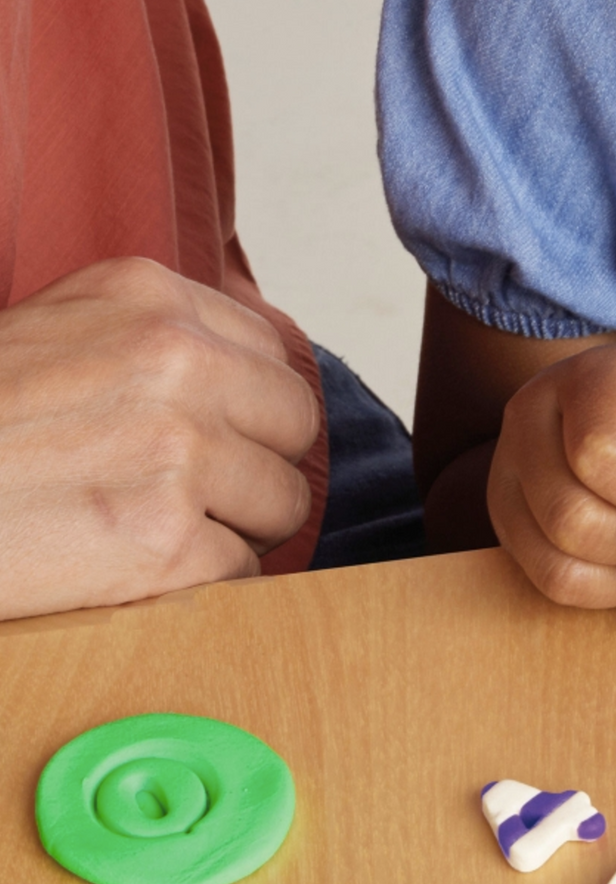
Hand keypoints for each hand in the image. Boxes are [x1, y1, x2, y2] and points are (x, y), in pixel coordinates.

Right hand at [0, 258, 320, 619]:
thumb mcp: (52, 334)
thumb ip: (152, 337)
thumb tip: (258, 365)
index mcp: (149, 298)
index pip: (276, 358)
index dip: (250, 413)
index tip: (216, 439)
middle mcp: (175, 362)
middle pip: (296, 429)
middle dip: (256, 469)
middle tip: (192, 495)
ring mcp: (176, 451)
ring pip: (282, 505)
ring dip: (231, 530)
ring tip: (150, 531)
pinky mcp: (164, 542)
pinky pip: (242, 572)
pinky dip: (198, 585)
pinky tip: (131, 572)